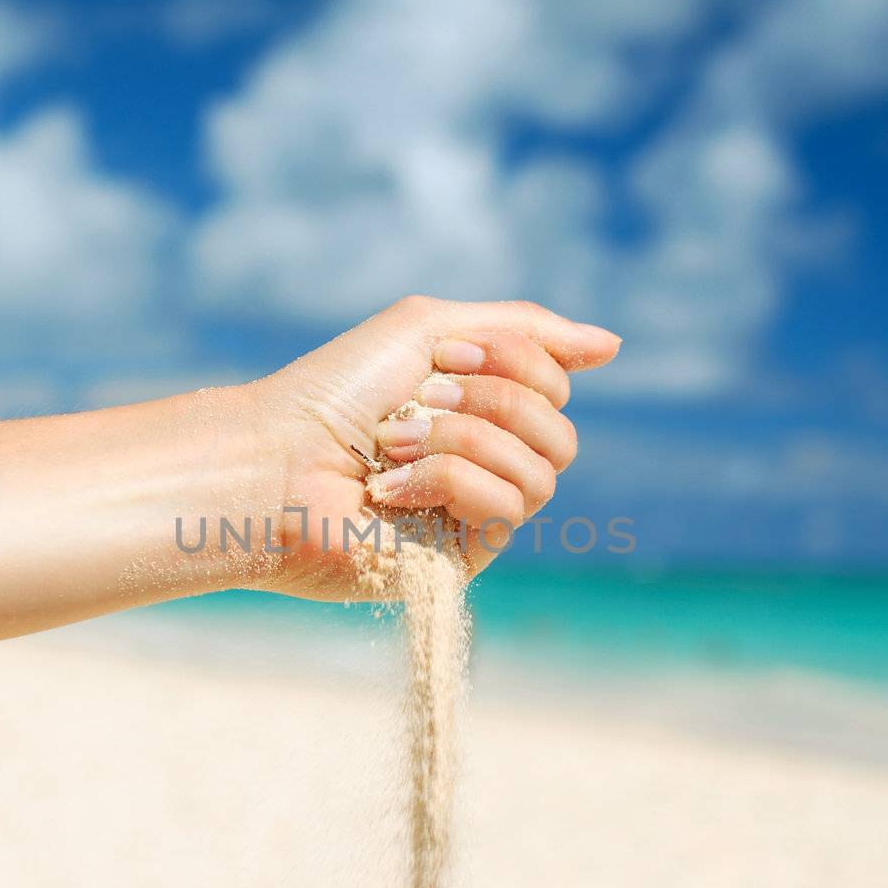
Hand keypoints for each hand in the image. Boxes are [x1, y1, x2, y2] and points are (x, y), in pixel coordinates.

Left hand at [237, 295, 619, 599]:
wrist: (274, 460)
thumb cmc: (334, 393)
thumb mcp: (429, 328)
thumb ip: (524, 331)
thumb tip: (613, 344)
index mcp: (481, 412)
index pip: (556, 387)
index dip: (511, 361)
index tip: (442, 356)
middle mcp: (487, 465)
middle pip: (560, 431)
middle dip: (489, 401)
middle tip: (418, 400)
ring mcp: (476, 517)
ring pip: (540, 471)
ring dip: (457, 439)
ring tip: (389, 445)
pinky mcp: (459, 559)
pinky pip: (507, 508)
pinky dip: (444, 481)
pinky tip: (386, 491)